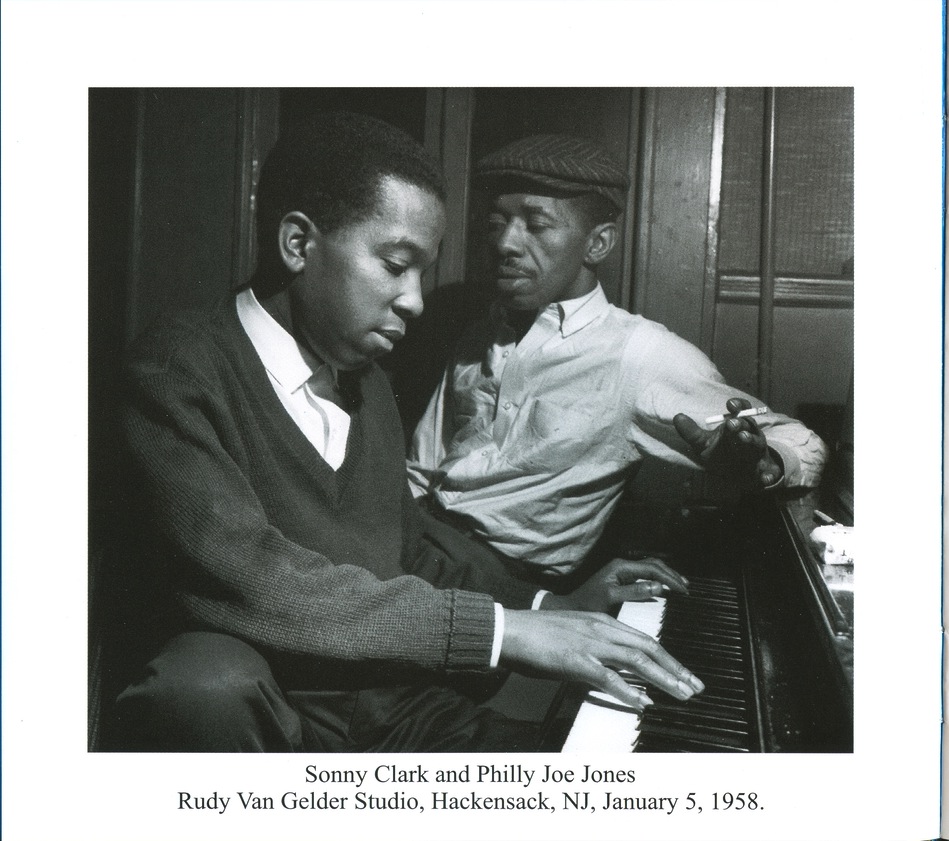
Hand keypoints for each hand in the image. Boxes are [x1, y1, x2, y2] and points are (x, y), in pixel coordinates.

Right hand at [500, 609, 704, 709]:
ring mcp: (589, 644)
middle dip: (675, 668)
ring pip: (636, 660)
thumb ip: (597, 650)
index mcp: (601, 622)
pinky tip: (642, 702)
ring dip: (662, 679)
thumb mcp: (574, 635)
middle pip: (648, 647)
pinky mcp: (575, 660)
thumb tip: (616, 673)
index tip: (685, 674)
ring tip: (681, 695)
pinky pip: (607, 677)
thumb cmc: (537, 635)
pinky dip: (628, 691)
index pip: (644, 639)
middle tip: (695, 686)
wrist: (509, 629)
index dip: (668, 657)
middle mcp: (600, 629)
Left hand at [543, 556, 688, 613]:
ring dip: (666, 576)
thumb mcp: (610, 598)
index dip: (670, 579)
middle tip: (686, 588)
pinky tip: (664, 589)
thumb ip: (634, 592)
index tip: (683, 590)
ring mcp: (622, 572)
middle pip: (654, 565)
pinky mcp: (622, 580)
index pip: (652, 568)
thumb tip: (657, 587)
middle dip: (671, 575)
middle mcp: (623, 566)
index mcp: (621, 567)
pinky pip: (645, 576)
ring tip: (681, 586)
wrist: (570, 607)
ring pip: (650, 569)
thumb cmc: (587, 604)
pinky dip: (658, 580)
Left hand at [673, 396, 782, 488]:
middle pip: (747, 426)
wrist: (740, 475)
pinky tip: (764, 480)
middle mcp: (750, 436)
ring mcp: (757, 452)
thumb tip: (677, 416)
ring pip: (756, 444)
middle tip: (731, 423)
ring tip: (743, 438)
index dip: (737, 406)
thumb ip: (692, 432)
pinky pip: (769, 472)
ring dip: (750, 440)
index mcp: (738, 426)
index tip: (729, 404)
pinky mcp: (764, 470)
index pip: (741, 411)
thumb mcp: (704, 444)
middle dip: (740, 424)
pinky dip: (767, 476)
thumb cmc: (722, 454)